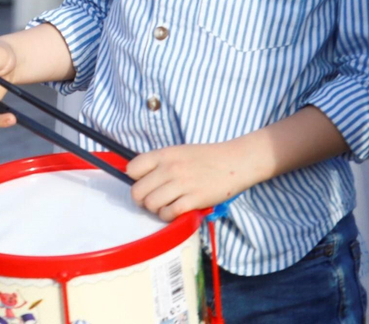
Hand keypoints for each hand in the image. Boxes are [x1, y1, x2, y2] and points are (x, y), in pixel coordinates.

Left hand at [126, 141, 254, 221]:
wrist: (236, 161)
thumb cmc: (207, 157)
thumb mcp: (179, 152)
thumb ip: (160, 162)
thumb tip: (140, 177)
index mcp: (164, 154)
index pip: (132, 169)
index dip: (135, 180)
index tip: (144, 183)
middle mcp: (169, 168)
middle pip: (137, 191)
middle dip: (142, 200)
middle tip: (153, 200)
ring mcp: (181, 184)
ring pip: (151, 204)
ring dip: (155, 210)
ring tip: (166, 206)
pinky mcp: (195, 200)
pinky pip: (169, 213)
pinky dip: (169, 216)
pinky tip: (175, 212)